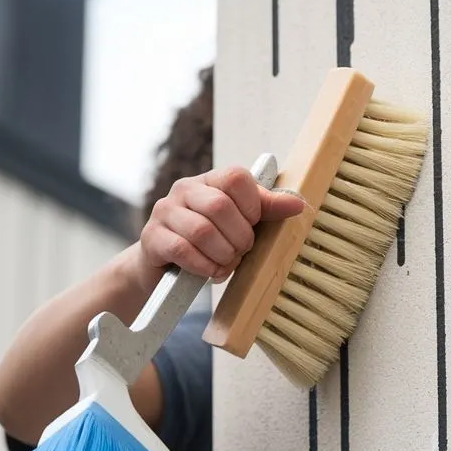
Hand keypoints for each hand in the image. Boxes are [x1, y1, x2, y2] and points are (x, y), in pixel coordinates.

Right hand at [136, 166, 305, 285]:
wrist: (166, 268)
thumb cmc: (211, 242)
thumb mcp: (240, 224)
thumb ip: (266, 210)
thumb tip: (298, 204)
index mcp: (210, 180)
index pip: (236, 178)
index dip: (251, 206)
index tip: (252, 225)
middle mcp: (184, 189)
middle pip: (219, 206)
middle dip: (238, 237)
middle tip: (241, 251)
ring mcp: (164, 211)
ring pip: (201, 231)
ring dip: (222, 255)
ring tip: (226, 263)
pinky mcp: (152, 237)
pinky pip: (182, 250)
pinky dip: (204, 266)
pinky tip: (210, 272)